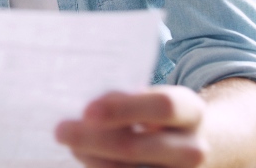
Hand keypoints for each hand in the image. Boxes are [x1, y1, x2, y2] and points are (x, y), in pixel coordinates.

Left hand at [55, 85, 207, 166]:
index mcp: (191, 111)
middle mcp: (192, 148)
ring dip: (92, 158)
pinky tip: (86, 156)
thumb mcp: (153, 98)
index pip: (162, 107)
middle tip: (61, 131)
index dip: (123, 108)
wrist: (194, 146)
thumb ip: (127, 101)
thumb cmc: (160, 115)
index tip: (87, 111)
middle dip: (93, 140)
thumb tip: (89, 112)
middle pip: (136, 147)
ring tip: (72, 145)